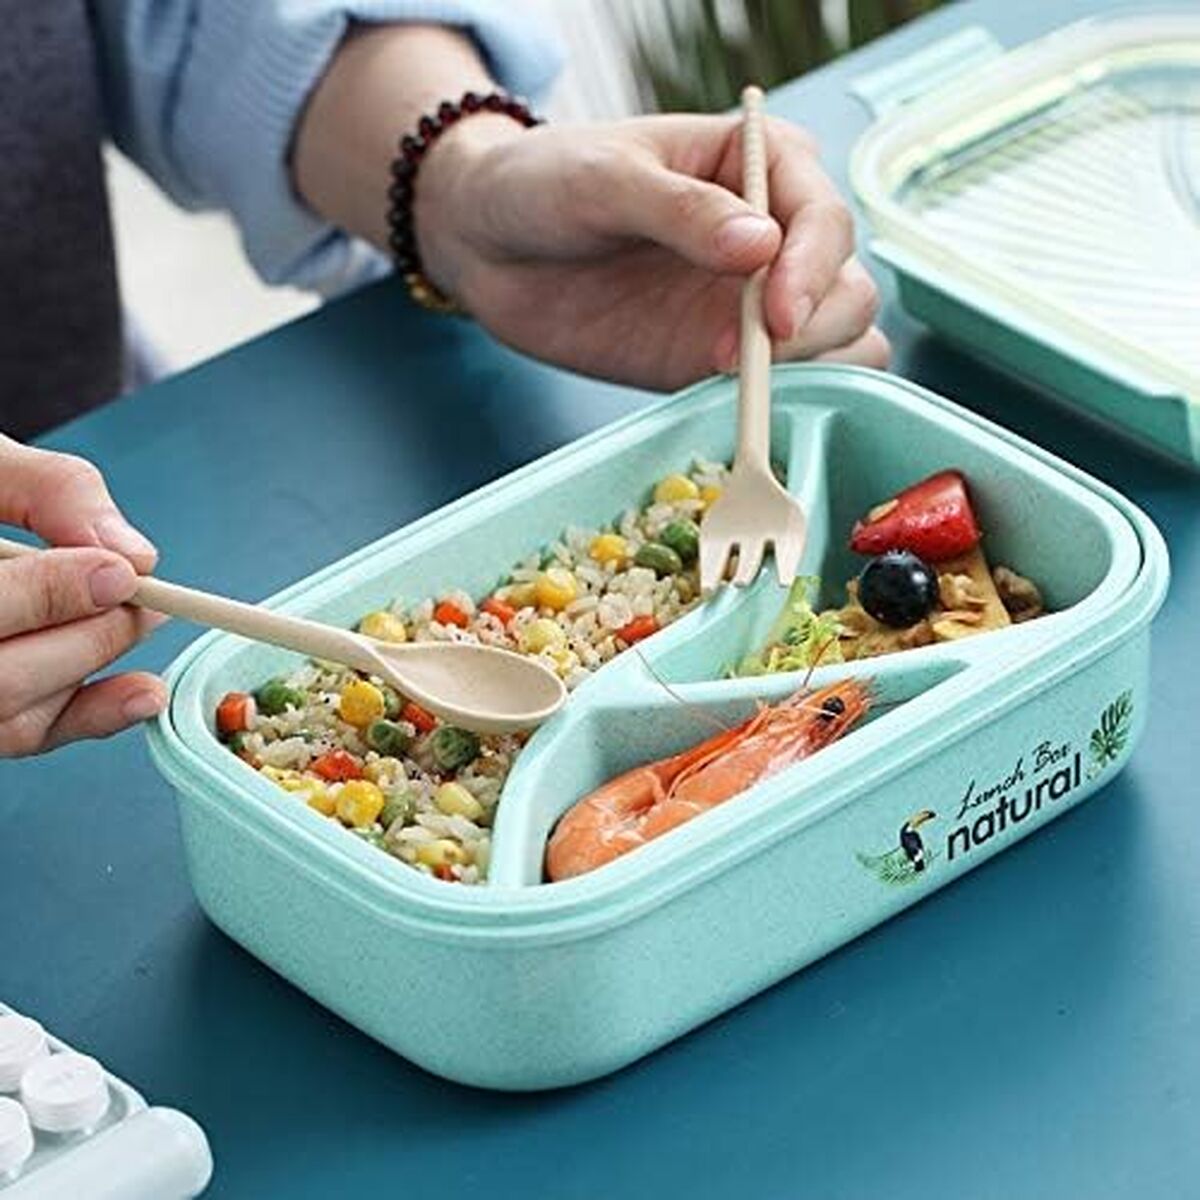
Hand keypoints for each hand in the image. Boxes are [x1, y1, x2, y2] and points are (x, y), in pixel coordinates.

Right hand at [0, 436, 166, 756]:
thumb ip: (51, 491)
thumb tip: (132, 555)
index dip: (49, 595)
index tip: (121, 573)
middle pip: (1, 678)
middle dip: (90, 636)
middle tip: (145, 598)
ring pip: (14, 718)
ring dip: (94, 669)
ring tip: (143, 618)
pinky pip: (24, 735)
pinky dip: (90, 716)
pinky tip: (141, 694)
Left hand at [418, 113, 887, 389]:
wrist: (487, 245)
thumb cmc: (545, 183)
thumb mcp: (605, 180)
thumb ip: (681, 210)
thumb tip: (760, 246)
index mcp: (762, 167)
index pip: (825, 220)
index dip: (812, 270)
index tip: (773, 313)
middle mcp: (772, 238)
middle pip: (845, 290)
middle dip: (814, 327)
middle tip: (748, 353)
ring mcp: (748, 304)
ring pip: (836, 344)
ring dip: (811, 368)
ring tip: (735, 376)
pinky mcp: (716, 359)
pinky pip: (781, 386)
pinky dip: (778, 401)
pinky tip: (728, 399)